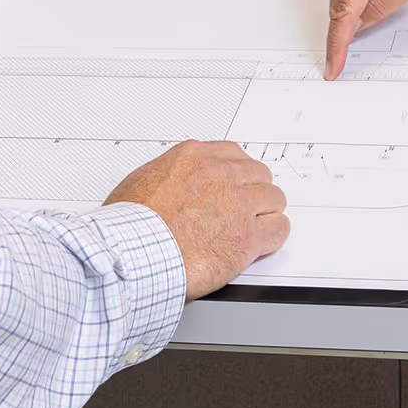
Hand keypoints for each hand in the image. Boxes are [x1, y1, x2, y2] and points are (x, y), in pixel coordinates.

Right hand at [106, 140, 290, 297]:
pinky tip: (261, 244)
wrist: (132, 252)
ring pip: (273, 199)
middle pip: (258, 174)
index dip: (236, 175)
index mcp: (195, 157)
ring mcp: (237, 204)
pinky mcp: (247, 237)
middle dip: (253, 192)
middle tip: (244, 210)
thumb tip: (173, 186)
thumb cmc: (129, 225)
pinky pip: (279, 229)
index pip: (233, 155)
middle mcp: (220, 175)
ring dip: (265, 213)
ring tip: (254, 228)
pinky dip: (272, 237)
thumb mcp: (141, 180)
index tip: (234, 186)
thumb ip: (169, 176)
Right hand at [324, 0, 407, 77]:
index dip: (337, 44)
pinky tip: (376, 0)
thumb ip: (383, 4)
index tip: (332, 67)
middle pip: (339, 4)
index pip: (343, 11)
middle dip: (348, 29)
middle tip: (355, 51)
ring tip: (389, 4)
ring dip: (356, 12)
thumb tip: (359, 23)